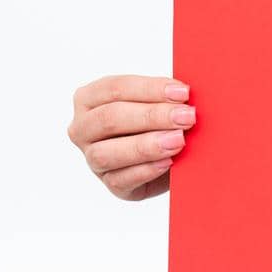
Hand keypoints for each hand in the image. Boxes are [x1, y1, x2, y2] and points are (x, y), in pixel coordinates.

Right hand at [68, 75, 195, 199]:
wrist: (172, 158)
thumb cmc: (159, 123)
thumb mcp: (159, 104)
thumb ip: (165, 96)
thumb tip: (184, 92)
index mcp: (89, 99)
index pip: (114, 88)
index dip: (149, 89)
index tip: (183, 93)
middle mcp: (84, 129)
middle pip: (109, 118)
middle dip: (152, 116)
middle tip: (187, 117)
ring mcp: (92, 159)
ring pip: (106, 153)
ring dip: (145, 146)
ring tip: (178, 141)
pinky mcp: (110, 184)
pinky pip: (120, 180)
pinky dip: (145, 171)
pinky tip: (168, 163)